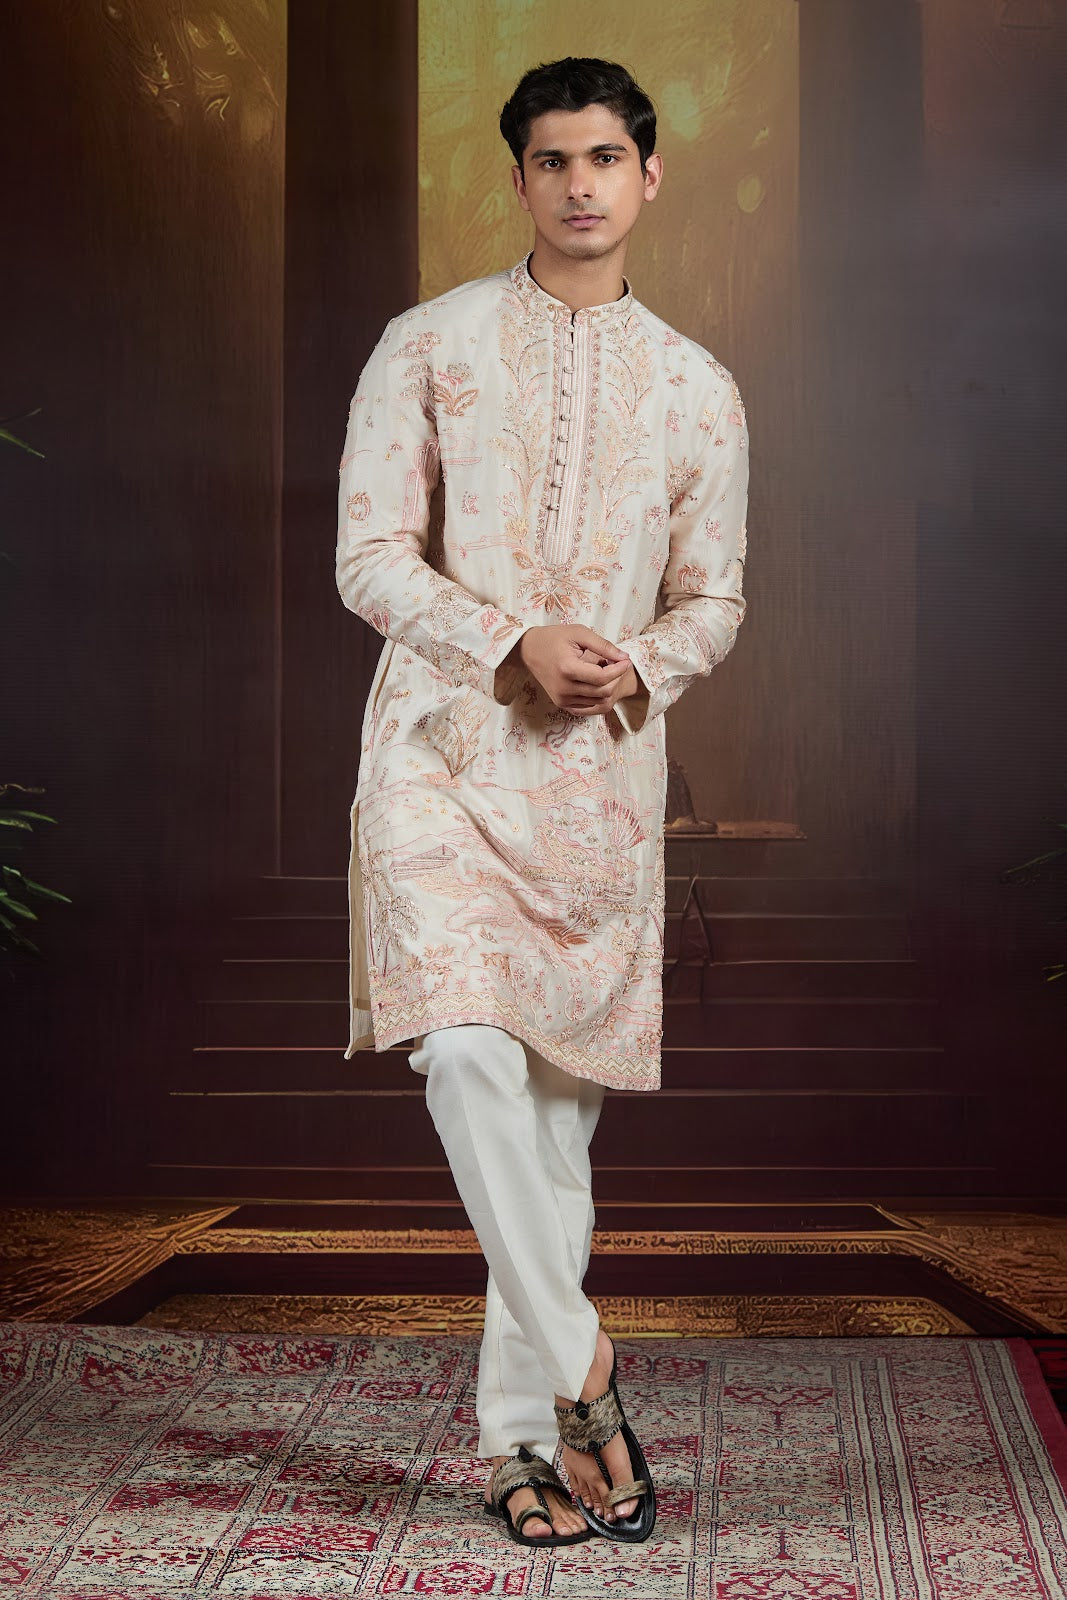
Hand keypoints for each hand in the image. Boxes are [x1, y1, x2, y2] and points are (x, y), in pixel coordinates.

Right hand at [518, 625, 638, 715]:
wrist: (529, 650)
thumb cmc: (554, 638)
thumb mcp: (579, 633)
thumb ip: (603, 645)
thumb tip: (624, 657)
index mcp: (567, 669)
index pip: (602, 677)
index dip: (619, 670)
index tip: (626, 660)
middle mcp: (564, 689)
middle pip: (603, 692)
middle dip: (616, 678)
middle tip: (617, 664)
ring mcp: (562, 699)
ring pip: (599, 702)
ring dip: (609, 687)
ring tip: (606, 670)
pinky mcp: (562, 704)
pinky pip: (589, 708)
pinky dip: (599, 697)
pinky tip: (598, 682)